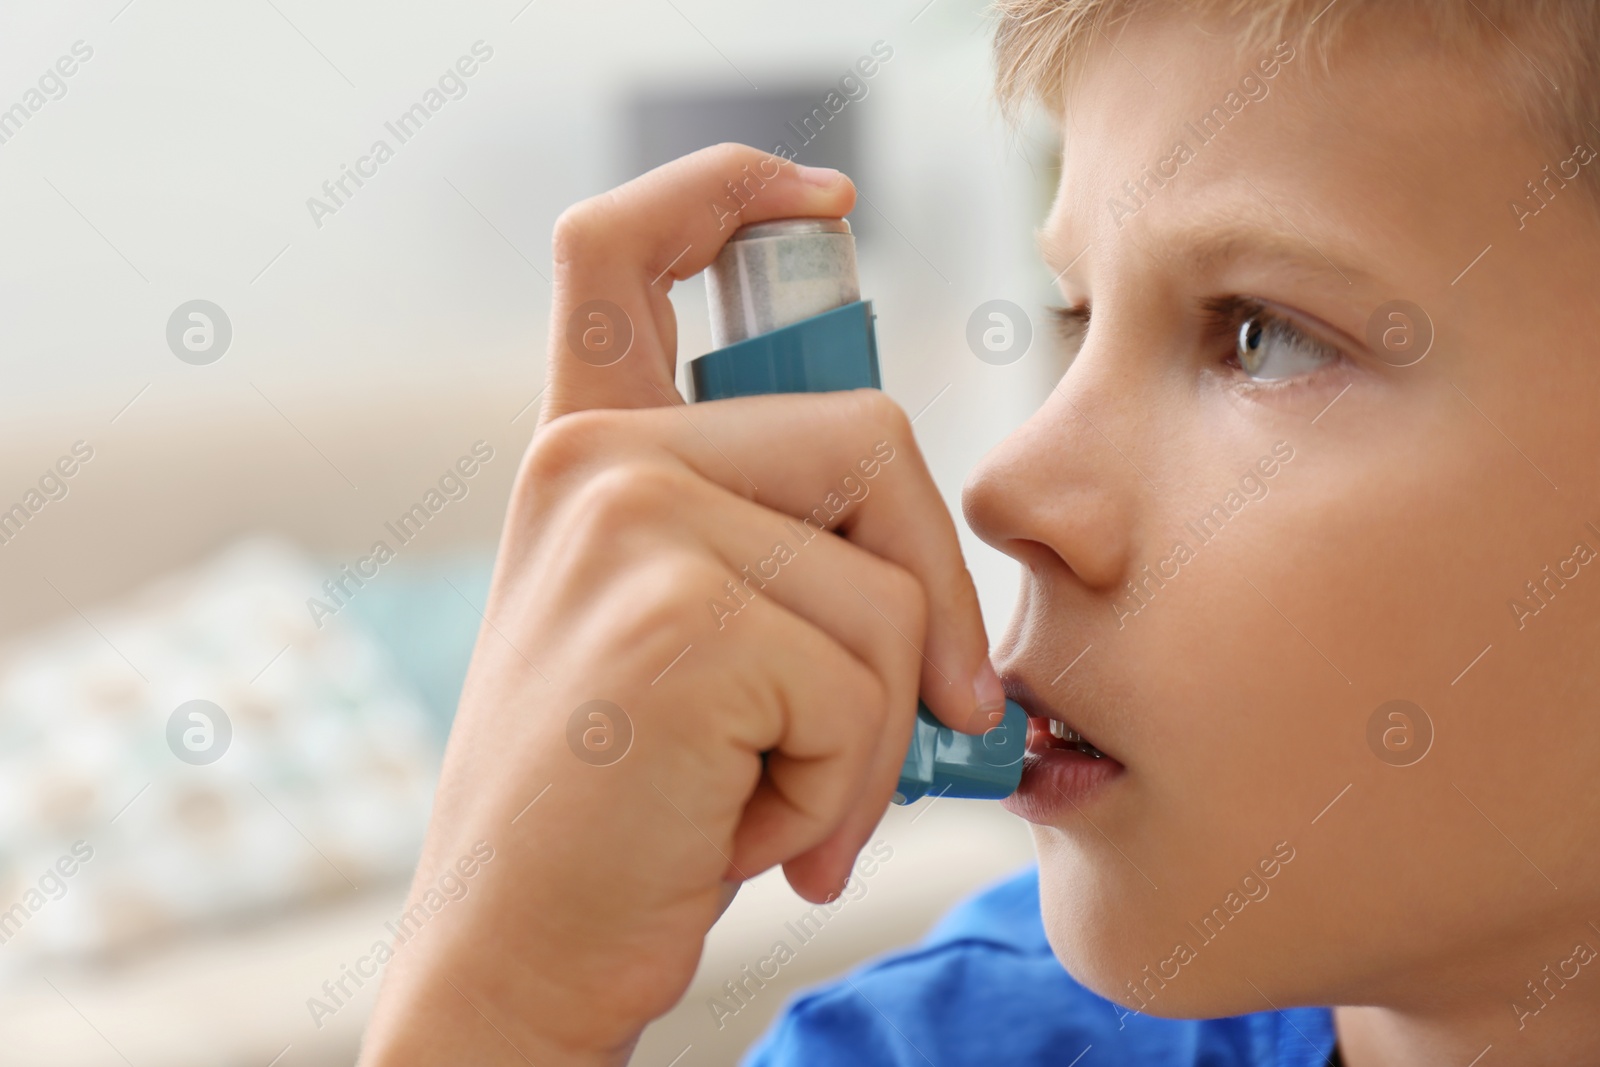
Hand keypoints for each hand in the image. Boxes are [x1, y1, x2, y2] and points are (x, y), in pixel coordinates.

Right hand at [359, 143, 1003, 1065]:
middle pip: (872, 440)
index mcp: (589, 457)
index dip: (725, 191)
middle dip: (935, 603)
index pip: (627, 253)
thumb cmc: (629, 816)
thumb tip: (941, 547)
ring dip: (878, 731)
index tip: (817, 199)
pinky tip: (759, 836)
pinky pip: (871, 678)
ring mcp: (631, 525)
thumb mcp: (689, 653)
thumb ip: (777, 556)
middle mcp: (597, 464)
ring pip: (889, 586)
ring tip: (785, 803)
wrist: (520, 960)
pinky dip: (851, 785)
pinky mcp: (676, 617)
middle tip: (929, 726)